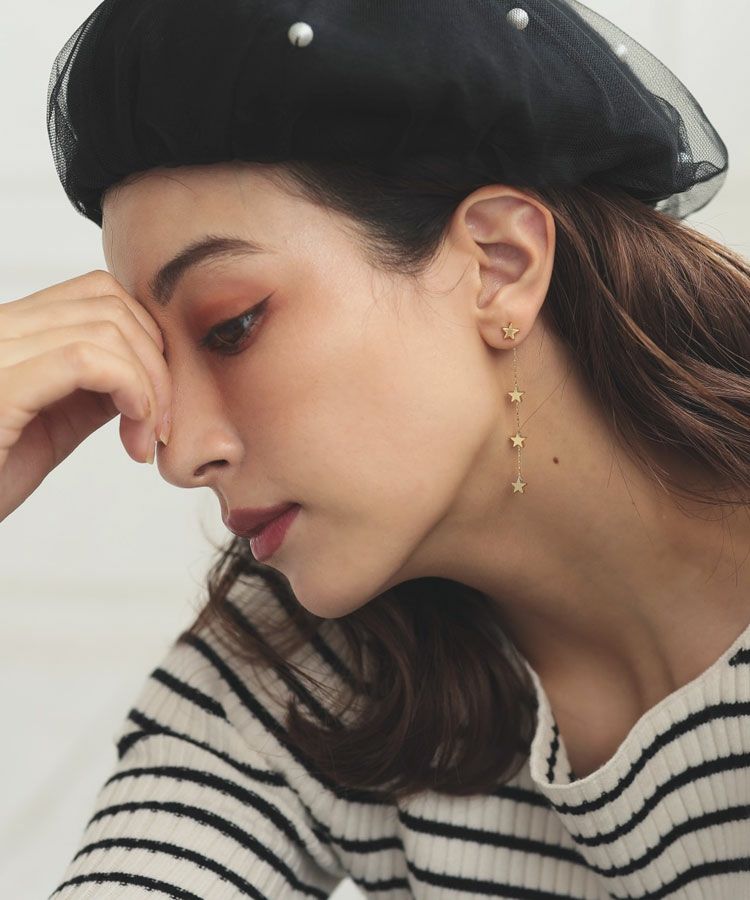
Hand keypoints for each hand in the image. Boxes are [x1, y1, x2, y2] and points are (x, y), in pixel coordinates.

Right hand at [0, 269, 171, 522]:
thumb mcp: (51, 427)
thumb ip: (91, 391)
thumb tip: (145, 371)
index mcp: (10, 333)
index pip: (97, 293)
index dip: (147, 337)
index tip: (158, 397)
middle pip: (110, 302)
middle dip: (158, 361)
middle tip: (162, 424)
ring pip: (107, 327)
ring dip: (151, 386)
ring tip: (146, 439)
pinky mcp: (1, 386)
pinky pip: (86, 360)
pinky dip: (133, 392)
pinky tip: (135, 436)